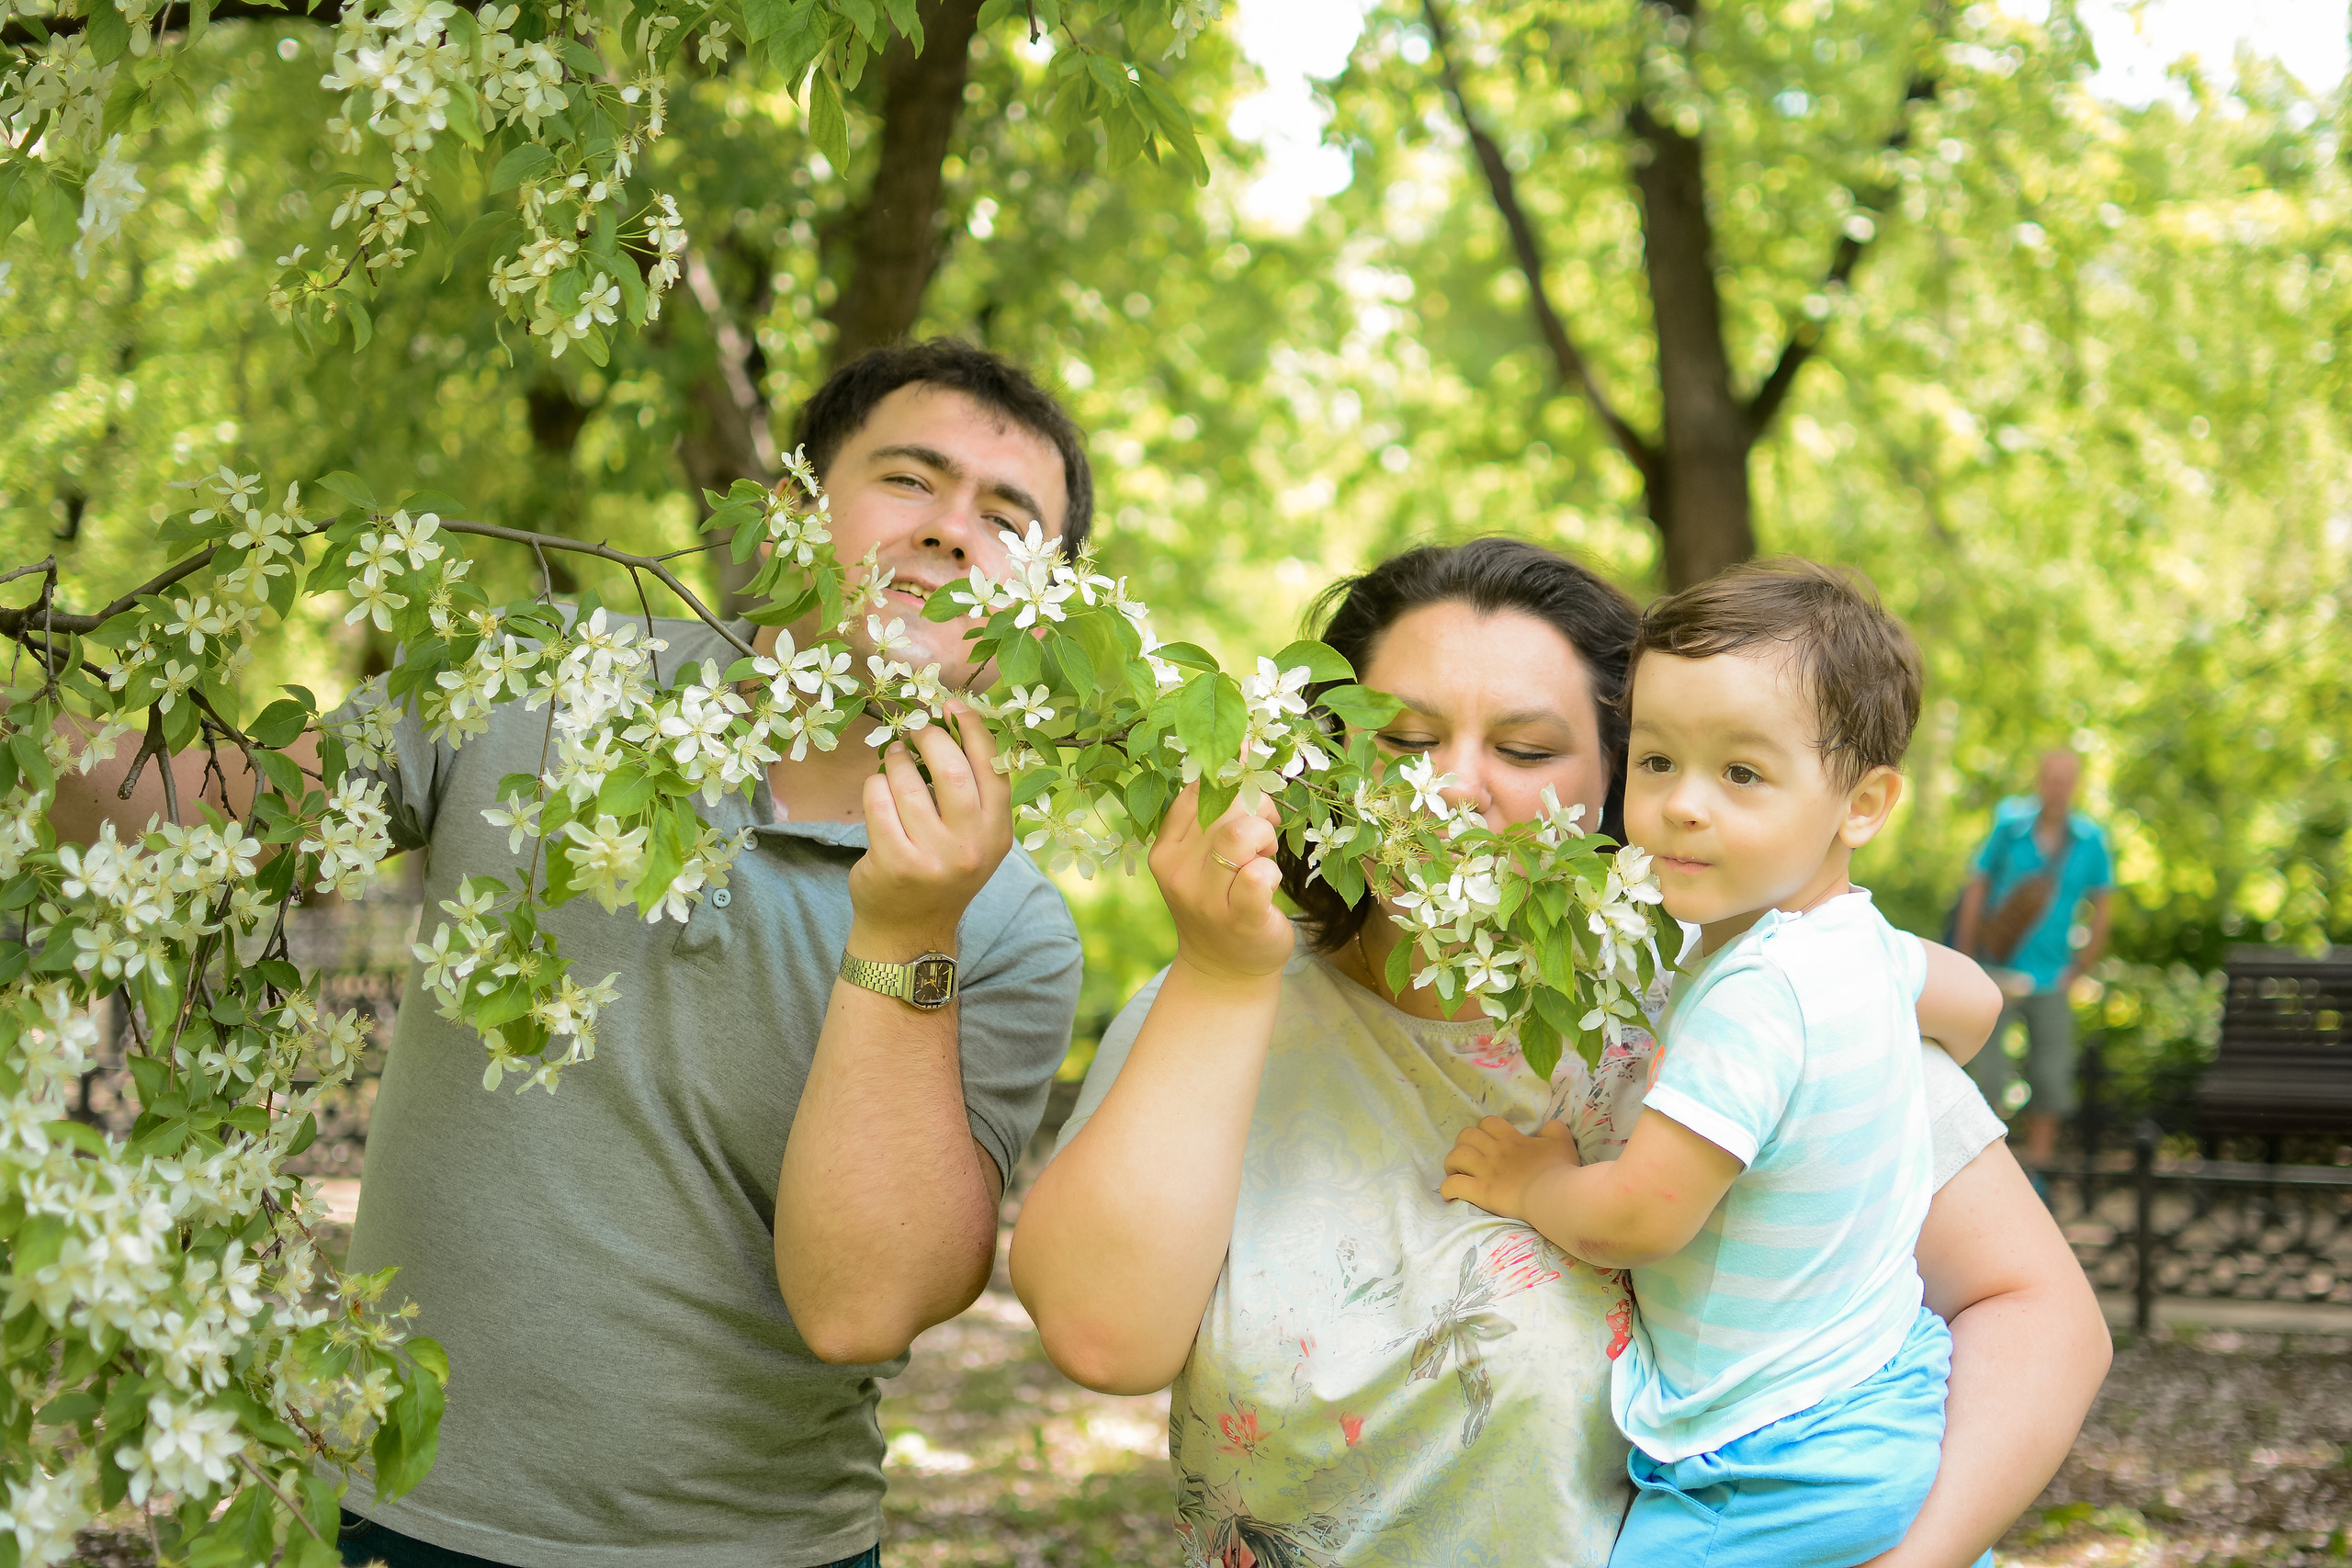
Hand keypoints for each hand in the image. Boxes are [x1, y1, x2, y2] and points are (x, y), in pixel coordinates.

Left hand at [850, 703, 1011, 952]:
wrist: (912, 930)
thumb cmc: (943, 870)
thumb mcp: (975, 838)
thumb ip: (974, 793)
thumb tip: (952, 723)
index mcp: (997, 833)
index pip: (992, 768)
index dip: (973, 729)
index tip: (951, 705)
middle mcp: (971, 846)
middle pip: (951, 770)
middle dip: (929, 737)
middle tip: (916, 728)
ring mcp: (933, 857)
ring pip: (908, 783)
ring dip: (897, 760)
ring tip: (895, 757)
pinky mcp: (895, 863)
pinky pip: (878, 802)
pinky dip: (875, 785)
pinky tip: (878, 789)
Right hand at [1148, 781, 1292, 990]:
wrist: (1224, 970)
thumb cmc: (1221, 901)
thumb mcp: (1202, 857)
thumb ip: (1213, 813)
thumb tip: (1242, 749)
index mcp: (1166, 849)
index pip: (1195, 791)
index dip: (1229, 772)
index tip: (1251, 766)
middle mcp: (1178, 870)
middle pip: (1223, 808)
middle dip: (1257, 810)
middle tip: (1265, 835)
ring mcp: (1206, 898)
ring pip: (1239, 834)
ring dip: (1265, 838)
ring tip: (1266, 856)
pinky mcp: (1239, 919)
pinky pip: (1260, 876)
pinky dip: (1273, 872)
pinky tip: (1269, 884)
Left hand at [1440, 1116, 1580, 1221]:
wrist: (1555, 1194)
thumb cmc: (1560, 1169)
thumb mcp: (1562, 1142)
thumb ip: (1553, 1129)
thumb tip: (1547, 1128)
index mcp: (1511, 1139)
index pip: (1488, 1122)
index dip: (1484, 1130)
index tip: (1488, 1141)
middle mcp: (1494, 1152)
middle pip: (1466, 1135)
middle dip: (1463, 1144)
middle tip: (1470, 1159)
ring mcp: (1485, 1171)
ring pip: (1455, 1157)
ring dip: (1452, 1164)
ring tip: (1456, 1174)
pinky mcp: (1481, 1192)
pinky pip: (1453, 1185)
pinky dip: (1448, 1188)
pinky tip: (1450, 1194)